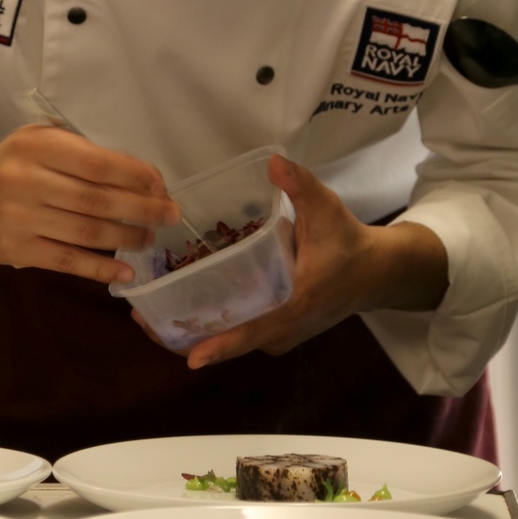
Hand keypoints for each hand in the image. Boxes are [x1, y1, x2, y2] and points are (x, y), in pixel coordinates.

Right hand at [0, 124, 179, 283]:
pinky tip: (124, 271)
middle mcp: (24, 180)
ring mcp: (18, 218)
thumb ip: (88, 155)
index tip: (161, 187)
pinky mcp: (15, 250)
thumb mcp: (44, 143)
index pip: (98, 165)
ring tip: (147, 238)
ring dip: (126, 238)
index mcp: (37, 146)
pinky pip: (67, 261)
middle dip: (141, 209)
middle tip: (169, 216)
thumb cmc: (17, 166)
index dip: (136, 177)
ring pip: (87, 232)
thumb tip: (146, 178)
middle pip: (97, 200)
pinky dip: (100, 269)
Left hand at [134, 154, 448, 368]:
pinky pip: (238, 336)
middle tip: (143, 321)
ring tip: (150, 317)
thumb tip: (273, 161)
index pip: (254, 332)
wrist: (375, 273)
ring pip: (230, 343)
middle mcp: (283, 330)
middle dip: (186, 338)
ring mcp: (279, 336)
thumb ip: (300, 185)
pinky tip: (182, 309)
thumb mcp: (327, 210)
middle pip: (230, 345)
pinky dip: (211, 329)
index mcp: (295, 306)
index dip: (221, 345)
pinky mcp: (275, 333)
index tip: (190, 358)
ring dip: (193, 334)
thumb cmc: (348, 242)